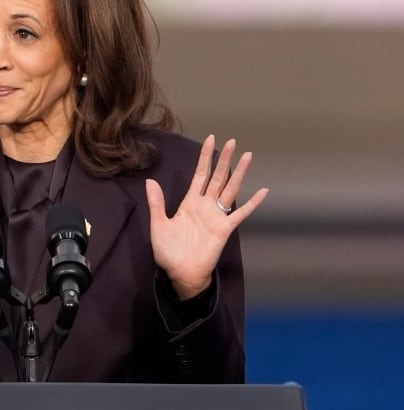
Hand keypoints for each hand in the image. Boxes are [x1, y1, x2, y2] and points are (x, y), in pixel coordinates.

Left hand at [146, 135, 267, 299]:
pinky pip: (241, 214)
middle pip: (217, 177)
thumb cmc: (168, 252)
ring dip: (239, 174)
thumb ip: (157, 203)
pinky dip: (252, 203)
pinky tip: (263, 191)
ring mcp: (216, 216)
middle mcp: (205, 206)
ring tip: (248, 156)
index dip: (205, 158)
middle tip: (233, 141)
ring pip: (230, 189)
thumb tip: (150, 181)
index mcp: (189, 203)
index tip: (211, 139)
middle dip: (225, 160)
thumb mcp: (159, 224)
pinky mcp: (225, 229)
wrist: (179, 273)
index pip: (200, 175)